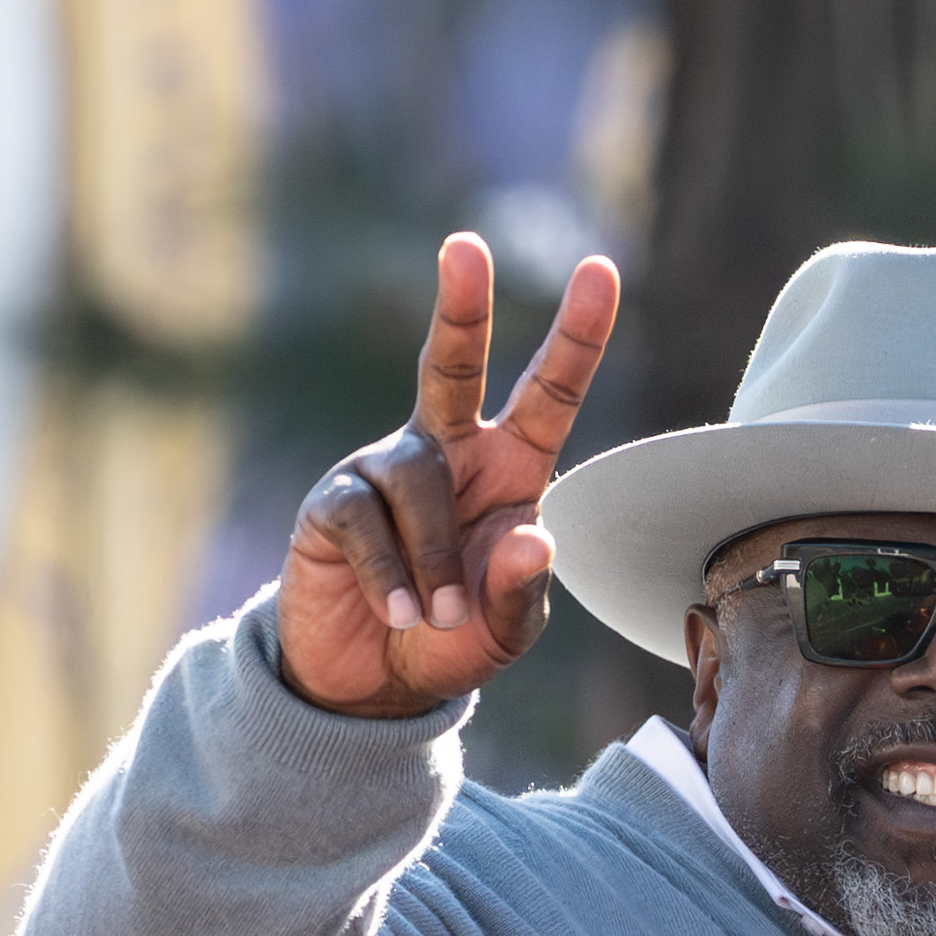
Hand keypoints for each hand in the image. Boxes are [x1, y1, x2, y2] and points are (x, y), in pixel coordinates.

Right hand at [278, 232, 621, 719]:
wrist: (370, 686)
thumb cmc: (452, 641)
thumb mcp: (505, 631)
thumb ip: (523, 591)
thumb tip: (533, 537)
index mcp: (510, 468)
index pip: (548, 394)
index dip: (577, 337)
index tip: (602, 272)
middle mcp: (447, 451)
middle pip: (452, 365)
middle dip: (461, 307)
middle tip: (464, 248)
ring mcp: (384, 470)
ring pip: (417, 479)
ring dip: (435, 557)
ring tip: (435, 616)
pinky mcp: (333, 503)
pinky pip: (365, 521)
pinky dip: (389, 575)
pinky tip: (395, 613)